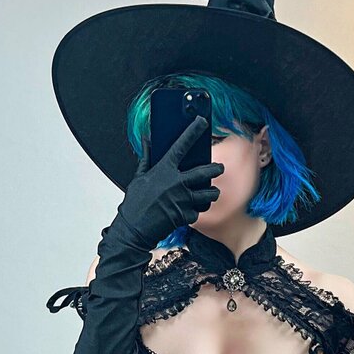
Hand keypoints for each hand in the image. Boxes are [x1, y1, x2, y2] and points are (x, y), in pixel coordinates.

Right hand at [103, 115, 223, 255]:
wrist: (133, 230)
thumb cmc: (134, 205)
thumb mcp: (138, 179)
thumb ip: (146, 159)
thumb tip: (146, 141)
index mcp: (164, 170)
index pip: (181, 145)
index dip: (193, 132)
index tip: (201, 123)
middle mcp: (176, 183)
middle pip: (205, 172)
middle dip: (215, 169)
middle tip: (219, 168)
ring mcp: (182, 200)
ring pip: (208, 194)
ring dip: (212, 193)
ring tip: (212, 193)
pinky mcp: (185, 215)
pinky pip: (197, 212)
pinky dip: (195, 212)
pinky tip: (190, 212)